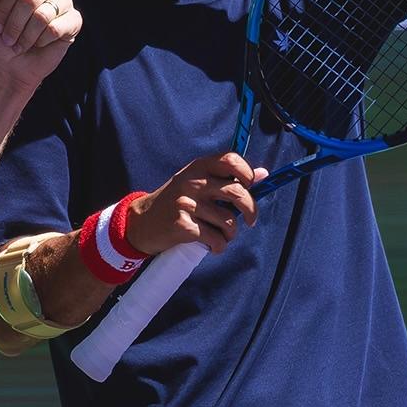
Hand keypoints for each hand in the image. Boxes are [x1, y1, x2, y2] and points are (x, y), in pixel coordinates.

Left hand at [0, 0, 81, 93]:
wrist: (8, 66)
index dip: (5, 5)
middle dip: (14, 24)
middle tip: (7, 38)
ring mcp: (64, 2)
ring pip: (43, 15)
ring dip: (26, 36)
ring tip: (21, 44)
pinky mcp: (74, 21)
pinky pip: (56, 29)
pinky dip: (41, 41)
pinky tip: (39, 44)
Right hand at [127, 153, 267, 255]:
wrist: (142, 223)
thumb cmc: (174, 202)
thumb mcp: (197, 183)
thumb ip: (227, 178)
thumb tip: (264, 174)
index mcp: (198, 167)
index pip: (230, 160)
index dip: (247, 172)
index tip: (251, 185)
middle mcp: (192, 182)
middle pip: (237, 193)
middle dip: (251, 210)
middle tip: (250, 220)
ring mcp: (186, 204)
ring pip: (228, 221)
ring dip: (231, 233)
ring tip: (223, 235)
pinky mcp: (183, 226)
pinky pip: (215, 238)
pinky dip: (219, 246)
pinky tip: (213, 245)